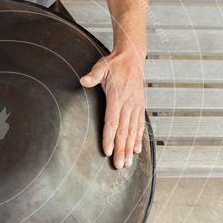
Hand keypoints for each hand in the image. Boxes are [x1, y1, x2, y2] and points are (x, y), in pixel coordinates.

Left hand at [80, 49, 145, 168]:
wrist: (133, 57)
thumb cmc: (114, 63)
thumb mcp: (101, 66)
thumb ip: (93, 75)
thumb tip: (83, 81)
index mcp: (118, 97)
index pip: (113, 122)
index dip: (110, 138)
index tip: (107, 151)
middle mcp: (129, 104)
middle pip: (123, 131)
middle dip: (121, 150)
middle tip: (119, 165)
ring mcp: (136, 106)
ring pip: (132, 131)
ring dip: (130, 148)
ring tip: (127, 163)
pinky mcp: (140, 106)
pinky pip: (139, 125)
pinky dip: (138, 138)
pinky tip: (136, 150)